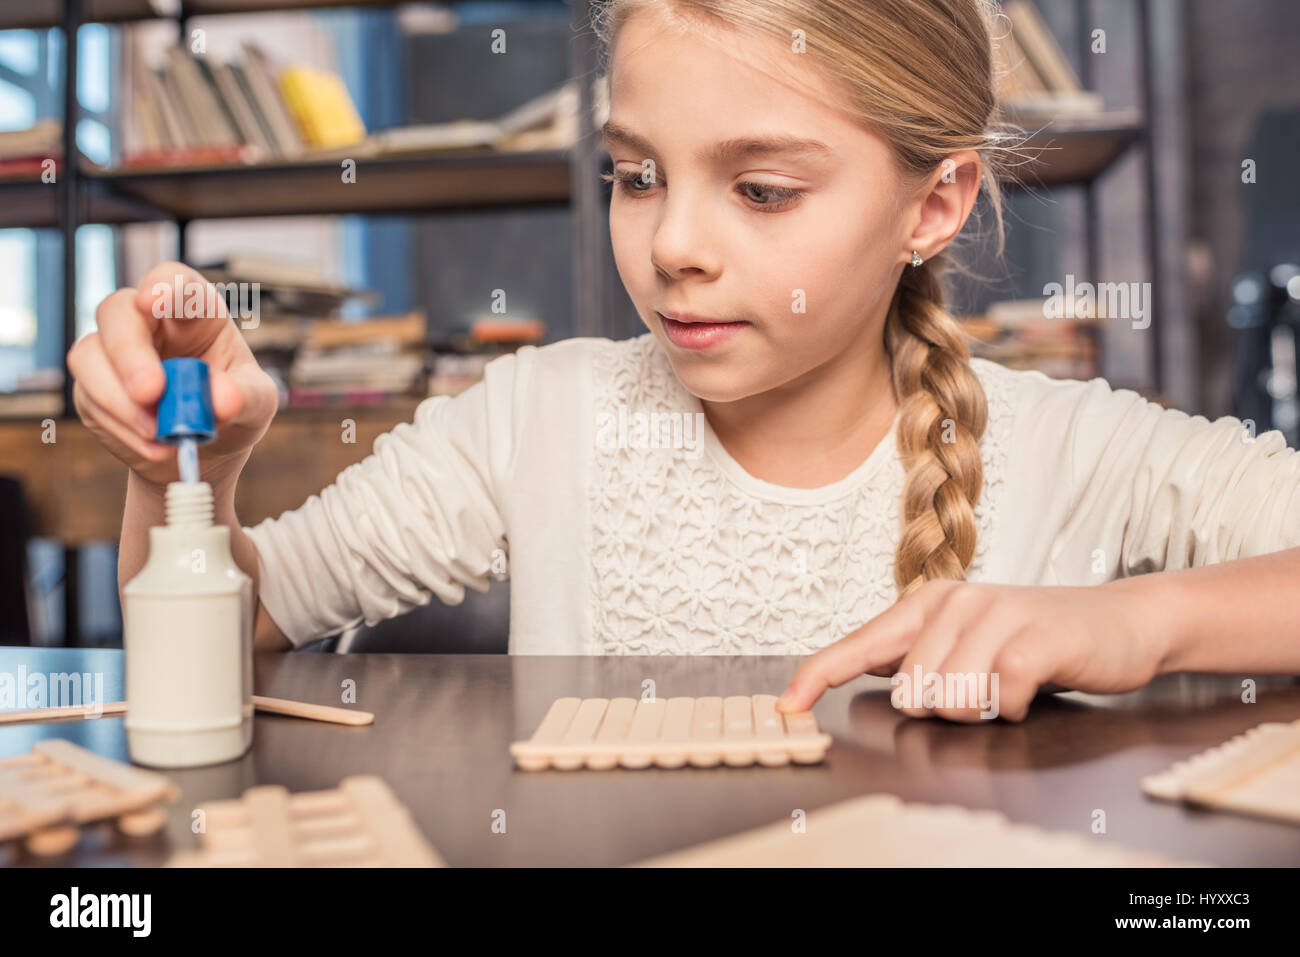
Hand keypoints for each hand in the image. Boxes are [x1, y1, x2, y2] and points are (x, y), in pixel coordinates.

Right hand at [68, 261, 279, 488]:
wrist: (206, 451)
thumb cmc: (234, 409)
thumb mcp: (258, 403)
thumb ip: (246, 396)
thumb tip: (222, 399)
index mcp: (194, 311)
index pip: (174, 280)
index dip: (162, 285)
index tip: (153, 301)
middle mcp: (149, 323)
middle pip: (117, 311)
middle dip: (128, 351)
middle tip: (150, 392)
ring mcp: (114, 352)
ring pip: (89, 355)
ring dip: (120, 400)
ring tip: (161, 434)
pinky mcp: (93, 386)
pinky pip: (89, 397)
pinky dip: (121, 427)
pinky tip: (153, 445)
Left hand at [776, 578, 1171, 721]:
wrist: (1120, 623)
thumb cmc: (1035, 638)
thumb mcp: (968, 641)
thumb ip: (916, 653)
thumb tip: (860, 667)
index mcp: (928, 603)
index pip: (860, 645)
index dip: (819, 676)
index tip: (788, 706)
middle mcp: (955, 601)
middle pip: (911, 692)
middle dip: (943, 708)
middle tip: (983, 687)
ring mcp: (995, 615)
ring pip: (950, 698)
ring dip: (980, 709)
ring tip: (1007, 684)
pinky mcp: (1034, 638)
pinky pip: (1000, 697)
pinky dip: (1014, 708)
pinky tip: (1031, 687)